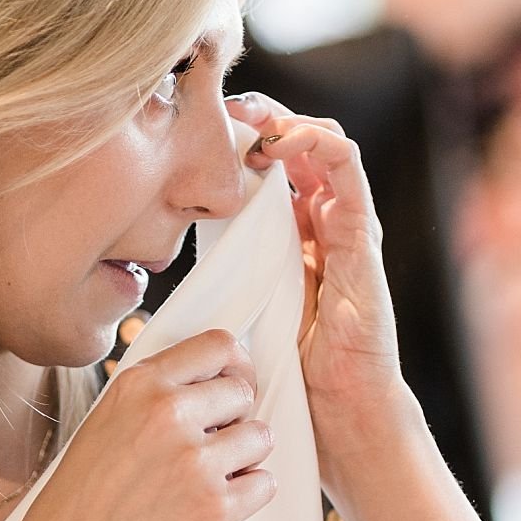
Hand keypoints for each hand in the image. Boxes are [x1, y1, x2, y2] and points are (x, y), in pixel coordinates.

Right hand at [3, 328, 274, 520]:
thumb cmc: (75, 508)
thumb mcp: (102, 427)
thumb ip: (152, 400)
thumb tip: (205, 387)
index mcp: (138, 387)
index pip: (216, 345)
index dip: (235, 364)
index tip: (235, 380)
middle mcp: (169, 414)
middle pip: (243, 391)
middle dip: (235, 417)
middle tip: (213, 444)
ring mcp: (196, 462)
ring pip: (261, 436)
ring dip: (244, 457)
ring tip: (208, 479)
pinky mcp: (217, 508)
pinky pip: (264, 484)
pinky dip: (247, 495)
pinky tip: (211, 506)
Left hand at [225, 92, 402, 413]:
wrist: (341, 411)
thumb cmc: (292, 372)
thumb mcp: (242, 310)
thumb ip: (220, 283)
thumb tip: (158, 276)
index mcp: (297, 239)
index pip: (277, 168)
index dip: (243, 141)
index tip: (204, 132)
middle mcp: (327, 224)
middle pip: (300, 146)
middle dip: (264, 117)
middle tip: (224, 109)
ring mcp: (349, 226)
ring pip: (326, 143)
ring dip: (286, 120)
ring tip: (250, 120)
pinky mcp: (362, 235)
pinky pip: (348, 169)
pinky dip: (317, 141)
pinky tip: (281, 141)